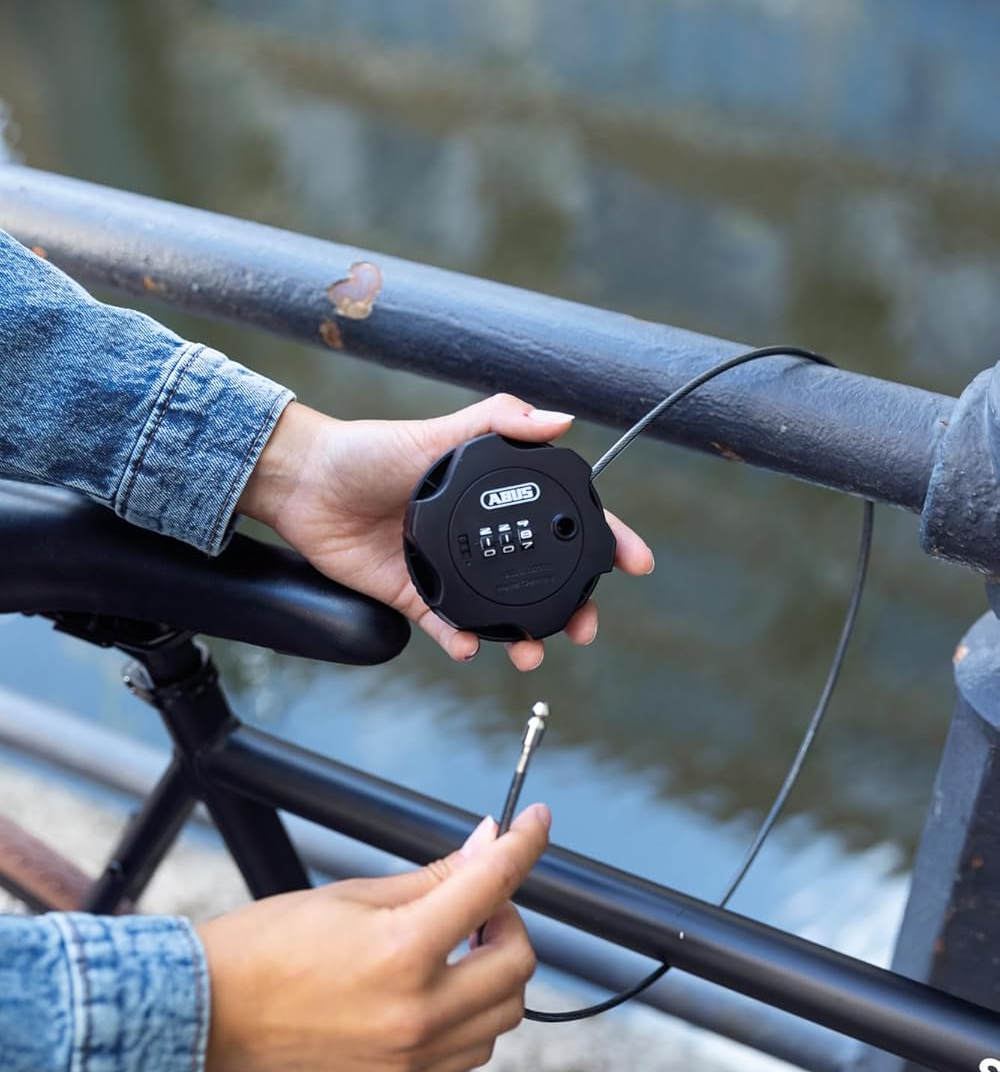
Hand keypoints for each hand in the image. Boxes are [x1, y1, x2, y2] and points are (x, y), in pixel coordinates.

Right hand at [198, 806, 547, 1071]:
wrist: (209, 1013)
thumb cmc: (266, 945)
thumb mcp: (353, 894)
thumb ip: (433, 877)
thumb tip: (485, 847)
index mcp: (404, 950)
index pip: (494, 884)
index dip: (525, 845)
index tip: (539, 824)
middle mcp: (418, 1010)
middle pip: (518, 962)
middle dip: (509, 920)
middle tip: (478, 902)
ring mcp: (412, 1054)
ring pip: (505, 1013)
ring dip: (497, 972)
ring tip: (457, 947)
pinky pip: (472, 1049)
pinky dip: (475, 1015)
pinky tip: (441, 989)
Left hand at [239, 395, 652, 670]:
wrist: (305, 482)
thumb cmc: (368, 449)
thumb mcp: (440, 430)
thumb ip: (500, 420)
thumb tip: (562, 419)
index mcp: (492, 498)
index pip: (558, 519)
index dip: (602, 540)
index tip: (634, 562)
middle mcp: (477, 536)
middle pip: (539, 578)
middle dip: (571, 607)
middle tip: (584, 627)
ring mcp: (447, 569)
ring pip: (499, 612)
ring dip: (522, 637)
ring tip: (532, 651)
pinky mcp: (411, 596)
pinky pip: (444, 626)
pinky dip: (460, 640)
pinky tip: (467, 645)